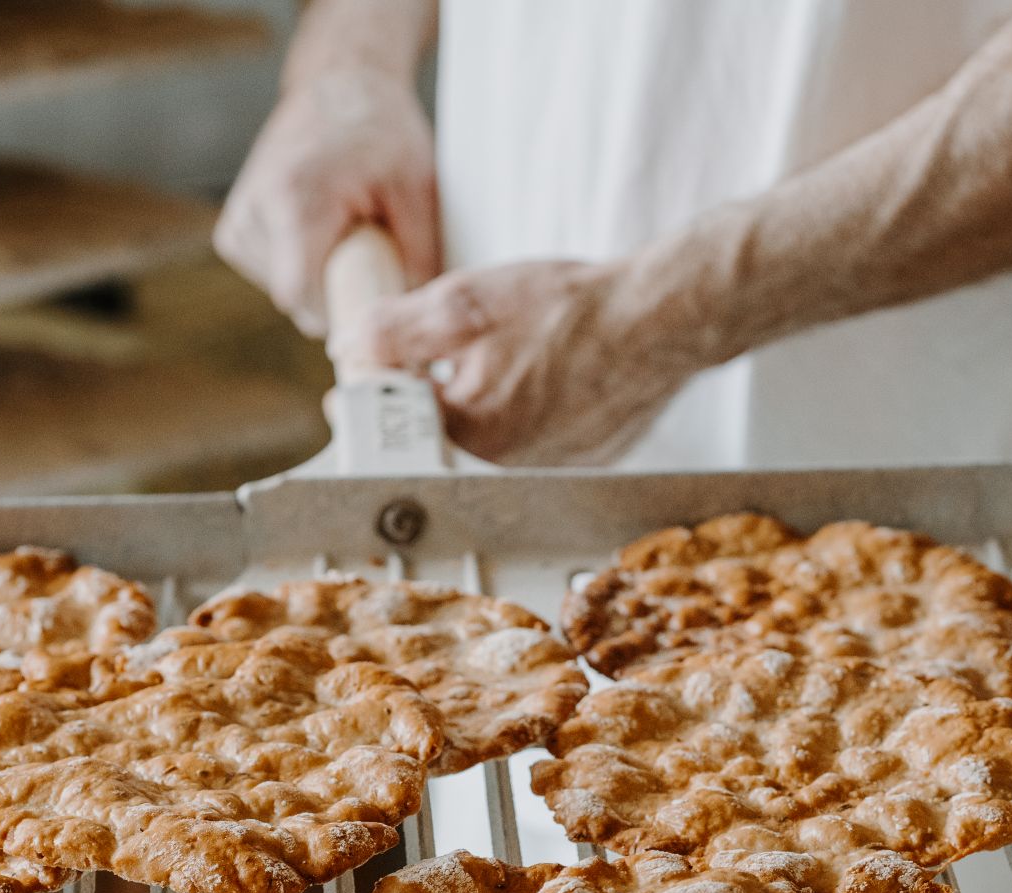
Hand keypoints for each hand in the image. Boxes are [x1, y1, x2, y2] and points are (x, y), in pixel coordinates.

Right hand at [214, 69, 439, 337]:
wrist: (338, 85)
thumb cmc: (381, 131)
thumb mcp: (417, 190)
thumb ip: (419, 259)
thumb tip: (421, 322)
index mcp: (294, 201)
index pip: (303, 299)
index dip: (343, 317)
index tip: (378, 312)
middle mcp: (254, 212)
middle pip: (300, 301)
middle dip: (342, 293)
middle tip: (374, 253)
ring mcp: (238, 223)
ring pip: (290, 295)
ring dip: (326, 278)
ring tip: (348, 231)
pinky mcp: (234, 232)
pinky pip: (278, 278)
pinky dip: (308, 266)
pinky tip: (325, 231)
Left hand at [335, 259, 696, 465]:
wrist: (662, 318)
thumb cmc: (573, 310)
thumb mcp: (465, 304)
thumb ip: (395, 332)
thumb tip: (349, 348)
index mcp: (470, 437)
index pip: (396, 429)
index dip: (381, 393)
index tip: (377, 375)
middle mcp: (508, 468)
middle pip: (444, 437)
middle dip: (438, 393)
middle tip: (459, 350)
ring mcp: (550, 468)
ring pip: (490, 439)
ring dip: (486, 401)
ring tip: (515, 354)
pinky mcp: (582, 459)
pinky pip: (534, 440)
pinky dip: (530, 409)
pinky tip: (549, 372)